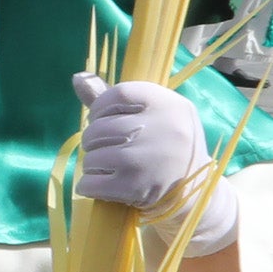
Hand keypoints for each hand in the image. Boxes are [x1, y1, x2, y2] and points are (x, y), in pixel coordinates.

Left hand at [71, 74, 232, 248]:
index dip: (100, 108)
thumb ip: (115, 100)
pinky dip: (89, 186)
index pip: (118, 94)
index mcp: (171, 105)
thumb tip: (78, 78)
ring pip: (91, 157)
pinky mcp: (137, 187)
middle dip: (94, 141)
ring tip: (111, 168)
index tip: (101, 119)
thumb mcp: (154, 117)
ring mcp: (149, 159)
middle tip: (107, 150)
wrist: (194, 192)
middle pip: (98, 128)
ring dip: (93, 165)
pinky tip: (105, 185)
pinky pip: (89, 183)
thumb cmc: (167, 147)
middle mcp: (164, 129)